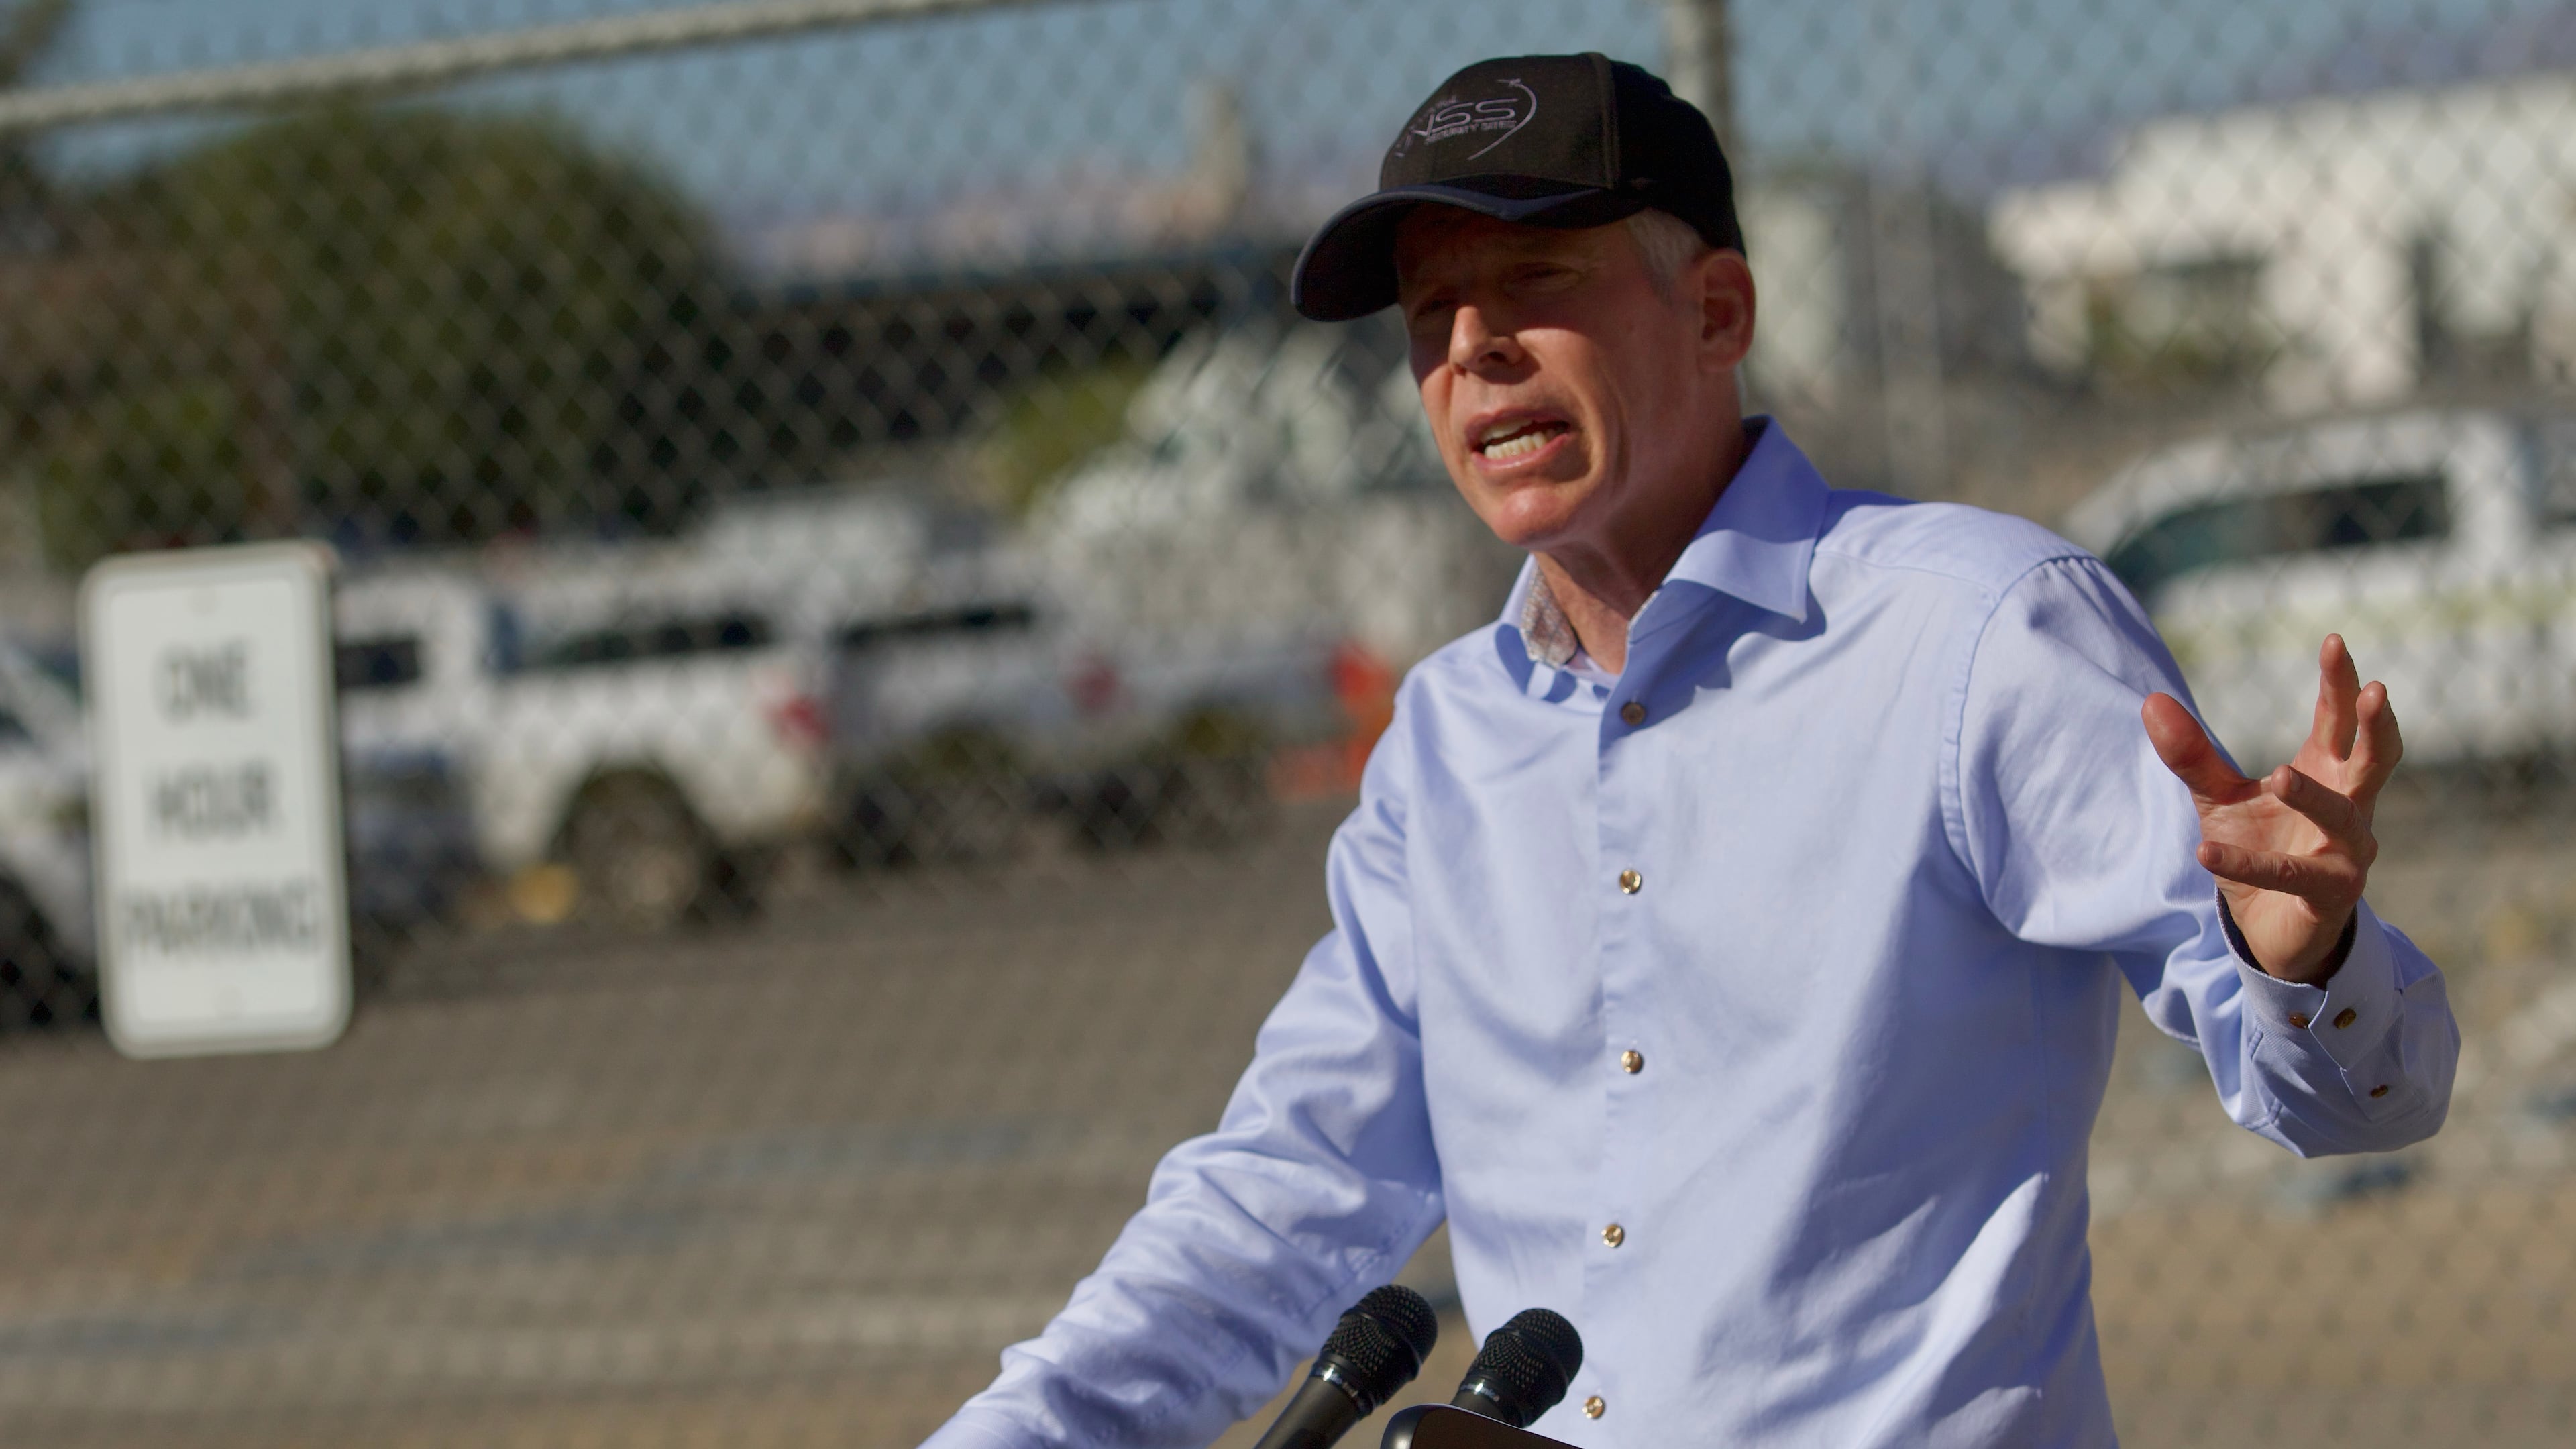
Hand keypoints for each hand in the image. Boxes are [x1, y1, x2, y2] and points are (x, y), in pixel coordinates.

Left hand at [2141, 635, 2401, 983]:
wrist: (2271, 930)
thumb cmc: (2260, 848)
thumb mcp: (2220, 798)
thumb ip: (2191, 755)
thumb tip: (2151, 700)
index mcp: (2328, 772)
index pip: (2339, 719)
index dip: (2340, 682)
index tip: (2334, 640)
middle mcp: (2351, 808)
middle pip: (2373, 757)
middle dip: (2374, 725)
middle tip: (2377, 689)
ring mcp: (2347, 854)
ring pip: (2343, 818)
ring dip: (2312, 796)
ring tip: (2278, 775)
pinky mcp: (2329, 896)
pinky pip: (2288, 875)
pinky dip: (2247, 864)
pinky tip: (2205, 850)